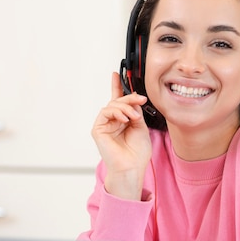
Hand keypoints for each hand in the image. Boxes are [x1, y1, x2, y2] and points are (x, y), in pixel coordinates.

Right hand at [91, 72, 151, 199]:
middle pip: (117, 101)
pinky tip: (126, 118)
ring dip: (125, 106)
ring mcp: (104, 125)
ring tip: (134, 116)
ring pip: (112, 105)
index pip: (119, 101)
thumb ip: (136, 112)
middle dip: (129, 97)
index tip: (117, 74)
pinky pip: (105, 112)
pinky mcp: (98, 129)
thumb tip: (134, 99)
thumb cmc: (137, 152)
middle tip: (140, 99)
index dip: (117, 87)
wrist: (133, 167)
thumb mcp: (141, 127)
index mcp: (123, 121)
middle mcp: (112, 122)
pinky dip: (116, 112)